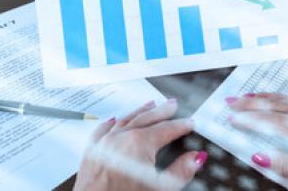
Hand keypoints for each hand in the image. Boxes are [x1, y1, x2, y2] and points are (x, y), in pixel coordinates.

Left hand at [73, 99, 206, 190]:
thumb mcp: (161, 189)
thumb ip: (181, 171)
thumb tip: (195, 158)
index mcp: (140, 144)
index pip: (167, 129)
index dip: (181, 126)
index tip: (189, 123)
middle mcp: (120, 138)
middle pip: (146, 118)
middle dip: (161, 111)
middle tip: (172, 105)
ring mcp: (104, 143)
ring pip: (125, 120)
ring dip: (139, 112)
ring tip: (149, 105)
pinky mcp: (91, 152)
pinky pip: (102, 130)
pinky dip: (111, 123)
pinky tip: (114, 120)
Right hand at [227, 93, 287, 189]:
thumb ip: (287, 167)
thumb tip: (257, 156)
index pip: (268, 122)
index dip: (246, 119)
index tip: (228, 117)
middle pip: (275, 105)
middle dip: (250, 102)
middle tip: (230, 101)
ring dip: (266, 96)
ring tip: (248, 95)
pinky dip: (287, 94)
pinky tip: (284, 97)